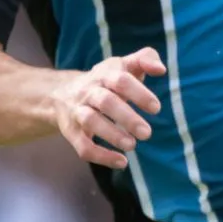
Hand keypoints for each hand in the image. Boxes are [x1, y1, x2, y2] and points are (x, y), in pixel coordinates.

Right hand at [50, 47, 164, 168]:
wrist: (62, 93)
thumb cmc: (107, 80)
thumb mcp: (124, 65)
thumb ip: (146, 59)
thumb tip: (161, 69)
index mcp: (105, 74)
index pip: (120, 80)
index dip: (138, 93)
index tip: (156, 108)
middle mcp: (89, 92)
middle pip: (105, 102)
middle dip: (126, 117)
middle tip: (147, 133)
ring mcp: (78, 112)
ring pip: (91, 122)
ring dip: (111, 135)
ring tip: (132, 145)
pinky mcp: (72, 132)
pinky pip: (82, 146)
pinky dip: (101, 156)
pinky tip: (122, 162)